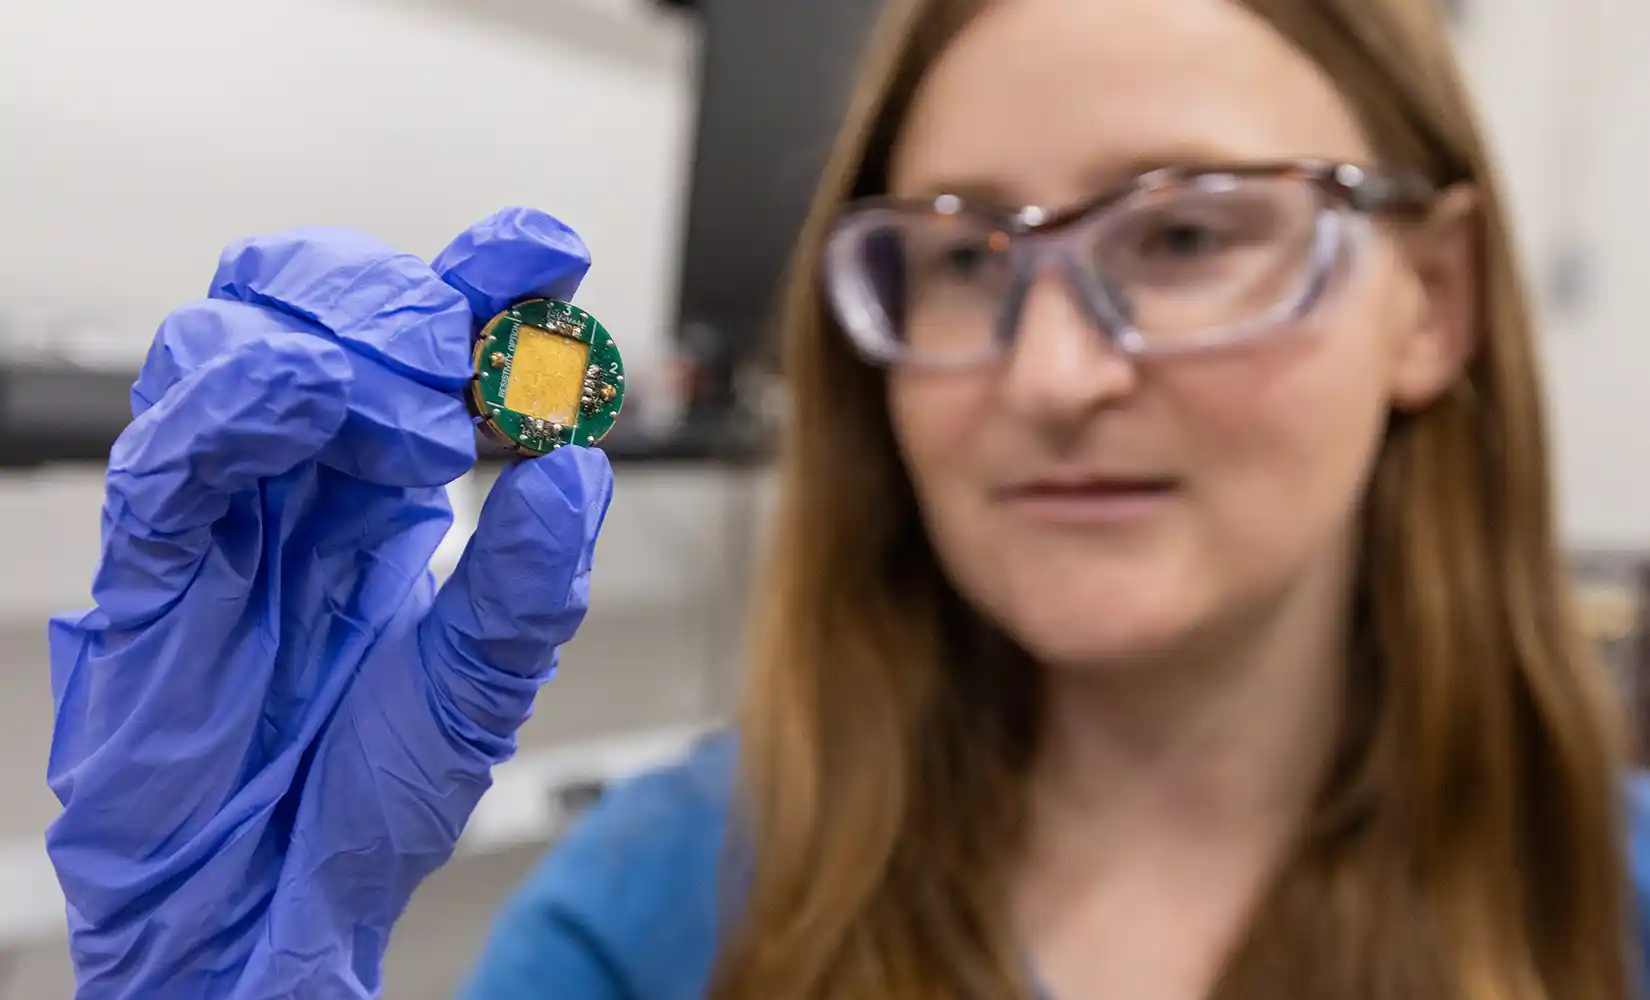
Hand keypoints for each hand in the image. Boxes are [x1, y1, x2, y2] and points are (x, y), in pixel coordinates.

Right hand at [45, 208, 613, 999]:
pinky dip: (242, 401)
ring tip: (421, 420)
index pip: (425, 338)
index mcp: (385, 483)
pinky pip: (173, 443)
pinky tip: (310, 408)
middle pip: (321, 301)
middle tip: (472, 351)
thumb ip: (534, 574)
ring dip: (336, 342)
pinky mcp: (155, 558)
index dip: (482, 277)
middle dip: (404, 299)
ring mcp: (227, 504)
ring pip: (238, 337)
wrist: (275, 905)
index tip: (550, 253)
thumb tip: (573, 459)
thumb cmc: (366, 792)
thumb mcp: (485, 681)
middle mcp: (304, 473)